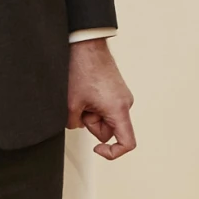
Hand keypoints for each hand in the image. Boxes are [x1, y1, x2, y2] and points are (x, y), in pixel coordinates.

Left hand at [67, 39, 136, 160]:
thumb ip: (74, 124)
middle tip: (81, 107)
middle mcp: (125, 103)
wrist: (87, 45)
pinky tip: (86, 91)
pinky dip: (95, 105)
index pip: (127, 143)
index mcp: (118, 109)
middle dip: (92, 124)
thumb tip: (78, 124)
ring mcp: (122, 96)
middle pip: (110, 129)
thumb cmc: (82, 69)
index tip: (97, 149)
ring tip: (83, 95)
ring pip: (106, 118)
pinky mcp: (117, 90)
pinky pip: (106, 107)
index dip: (113, 153)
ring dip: (92, 113)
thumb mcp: (71, 104)